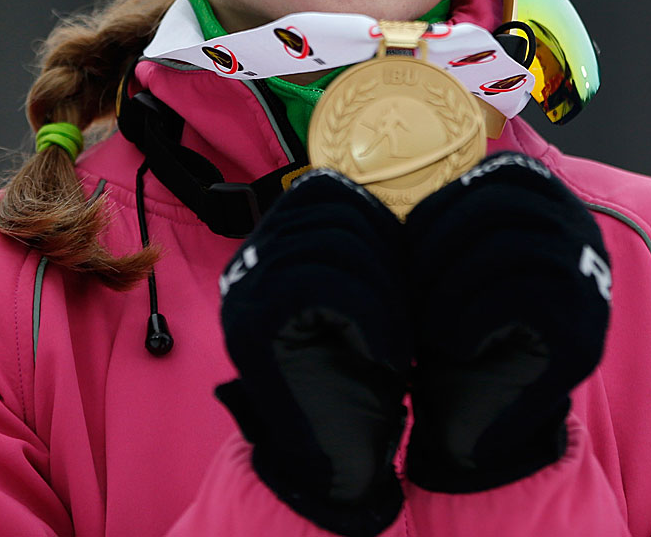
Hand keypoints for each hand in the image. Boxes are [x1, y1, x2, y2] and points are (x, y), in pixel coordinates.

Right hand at [216, 169, 410, 536]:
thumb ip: (361, 244)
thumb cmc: (359, 375)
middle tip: (406, 305)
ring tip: (398, 336)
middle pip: (323, 204)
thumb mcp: (364, 293)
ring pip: (325, 240)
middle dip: (381, 247)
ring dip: (382, 286)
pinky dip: (369, 315)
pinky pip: (318, 283)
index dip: (375, 215)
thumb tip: (389, 198)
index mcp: (274, 248)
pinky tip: (386, 354)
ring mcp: (243, 290)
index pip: (321, 187)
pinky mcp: (252, 324)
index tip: (407, 262)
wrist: (334, 463)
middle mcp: (248, 261)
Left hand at [404, 152, 610, 491]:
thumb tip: (410, 174)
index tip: (408, 240)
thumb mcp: (464, 250)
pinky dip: (469, 319)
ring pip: (507, 249)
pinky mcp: (583, 330)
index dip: (447, 202)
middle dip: (440, 244)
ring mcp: (591, 280)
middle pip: (500, 207)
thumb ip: (460, 210)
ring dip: (449, 285)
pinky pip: (517, 299)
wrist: (492, 404)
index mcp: (554, 202)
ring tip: (426, 320)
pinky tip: (452, 343)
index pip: (502, 174)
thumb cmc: (465, 314)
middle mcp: (582, 232)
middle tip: (410, 287)